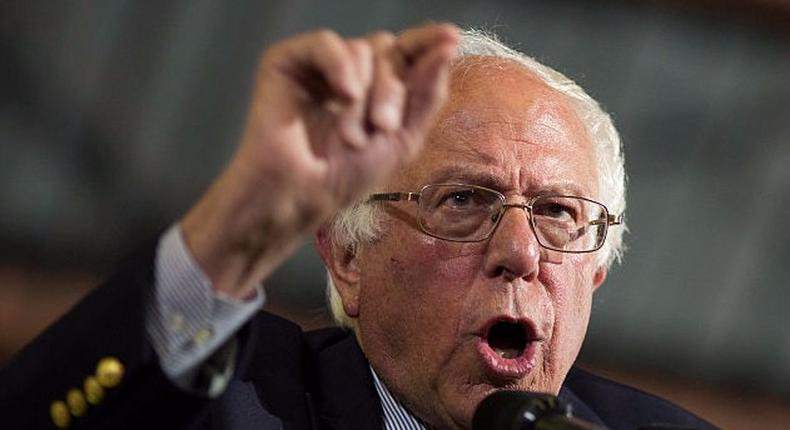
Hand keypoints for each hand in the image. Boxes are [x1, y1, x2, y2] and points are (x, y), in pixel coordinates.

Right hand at [181, 24, 458, 297]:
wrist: (301, 196)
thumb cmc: (346, 177)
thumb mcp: (403, 138)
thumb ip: (428, 92)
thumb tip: (449, 42)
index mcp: (376, 89)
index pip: (407, 52)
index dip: (428, 42)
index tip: (451, 39)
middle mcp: (350, 73)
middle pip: (389, 52)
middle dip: (393, 91)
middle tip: (383, 128)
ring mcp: (318, 67)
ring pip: (361, 51)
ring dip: (364, 98)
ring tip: (349, 137)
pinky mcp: (287, 62)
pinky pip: (326, 42)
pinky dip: (339, 65)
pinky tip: (342, 94)